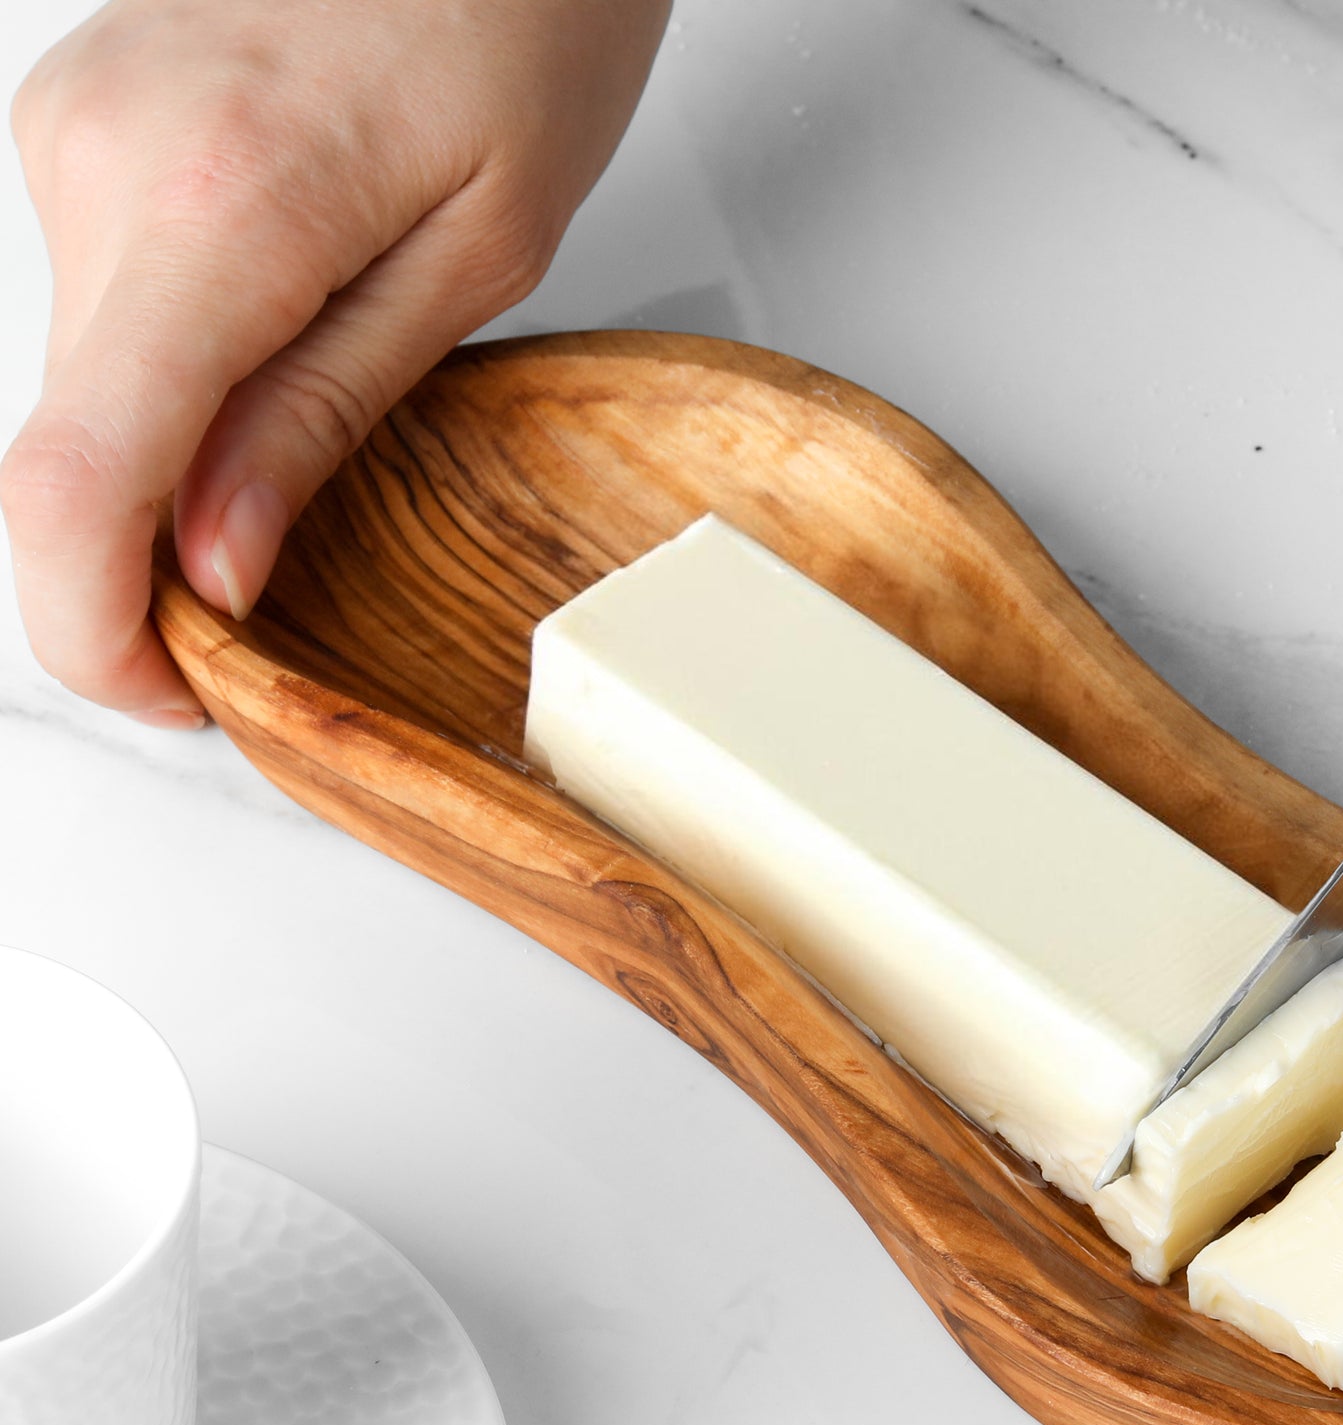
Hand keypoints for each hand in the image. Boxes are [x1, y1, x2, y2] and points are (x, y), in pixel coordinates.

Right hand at [2, 0, 667, 724]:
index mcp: (213, 210)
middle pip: (72, 447)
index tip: (166, 689)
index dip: (93, 627)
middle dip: (159, 558)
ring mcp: (71, 133)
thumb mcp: (475, 255)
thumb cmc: (521, 20)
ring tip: (324, 413)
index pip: (77, 478)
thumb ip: (326, 411)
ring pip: (90, 383)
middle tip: (286, 597)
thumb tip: (217, 561)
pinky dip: (178, 375)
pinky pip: (109, 309)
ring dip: (180, 458)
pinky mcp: (84, 125)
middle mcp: (98, 162)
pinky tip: (282, 339)